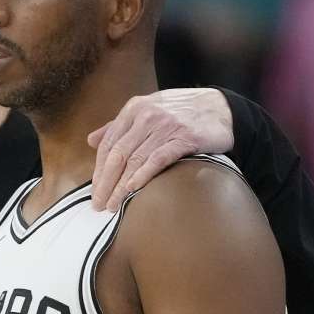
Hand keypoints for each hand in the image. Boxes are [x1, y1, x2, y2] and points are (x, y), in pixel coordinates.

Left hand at [89, 88, 233, 210]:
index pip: (109, 143)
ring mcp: (165, 126)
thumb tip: (91, 140)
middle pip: (118, 154)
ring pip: (135, 159)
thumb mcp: (147, 111)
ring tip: (113, 205)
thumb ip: (118, 126)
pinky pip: (158, 159)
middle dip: (105, 182)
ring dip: (121, 186)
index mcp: (134, 109)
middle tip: (99, 204)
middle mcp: (146, 115)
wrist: (222, 108)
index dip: (99, 170)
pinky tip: (133, 190)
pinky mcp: (184, 138)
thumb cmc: (182, 112)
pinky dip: (143, 175)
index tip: (95, 191)